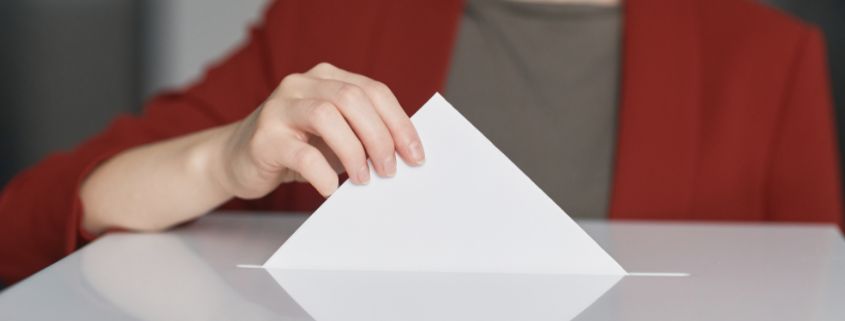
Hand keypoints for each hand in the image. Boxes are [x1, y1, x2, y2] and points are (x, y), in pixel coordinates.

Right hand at [213, 63, 424, 198]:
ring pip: (326, 116)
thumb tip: (405, 153)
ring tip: (363, 179)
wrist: (237, 160)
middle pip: (352, 99)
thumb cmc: (296, 148)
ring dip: (353, 152)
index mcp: (326, 78)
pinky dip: (323, 174)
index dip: (399, 123)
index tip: (415, 154)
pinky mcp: (263, 138)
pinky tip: (330, 189)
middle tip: (389, 170)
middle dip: (379, 137)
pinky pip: (301, 154)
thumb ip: (363, 133)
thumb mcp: (335, 135)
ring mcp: (279, 108)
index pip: (372, 91)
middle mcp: (301, 85)